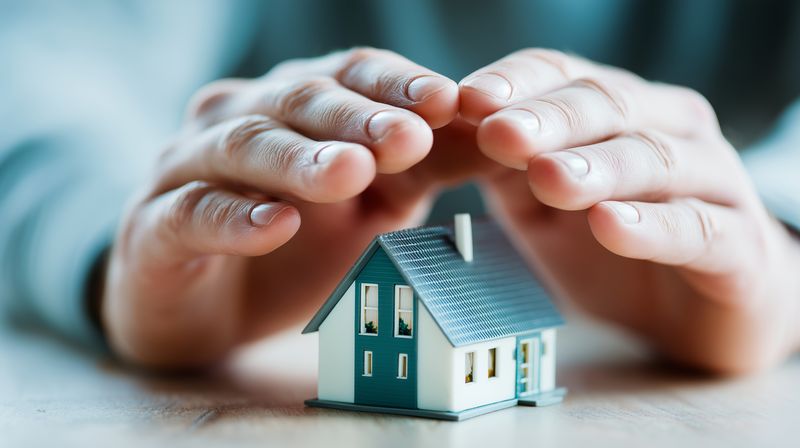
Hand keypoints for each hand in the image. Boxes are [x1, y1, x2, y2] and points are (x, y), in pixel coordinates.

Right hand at [102, 48, 483, 368]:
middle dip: (357, 117)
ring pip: (242, 145)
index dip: (397, 85)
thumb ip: (416, 169)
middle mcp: (239, 120)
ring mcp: (188, 169)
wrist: (198, 307)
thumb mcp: (367, 208)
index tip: (451, 103)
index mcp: (294, 108)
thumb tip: (488, 137)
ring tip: (349, 173)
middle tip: (409, 136)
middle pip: (298, 101)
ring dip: (299, 159)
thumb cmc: (289, 247)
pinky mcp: (154, 226)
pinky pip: (191, 214)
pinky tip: (275, 226)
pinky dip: (234, 219)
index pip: (349, 76)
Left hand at [459, 49, 799, 372]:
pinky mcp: (738, 245)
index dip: (517, 83)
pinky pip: (697, 229)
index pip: (565, 75)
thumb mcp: (543, 209)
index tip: (468, 99)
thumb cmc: (614, 247)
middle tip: (500, 133)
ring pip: (655, 158)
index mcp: (619, 112)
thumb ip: (507, 174)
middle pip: (610, 105)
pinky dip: (651, 226)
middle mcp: (670, 130)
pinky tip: (610, 225)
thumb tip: (454, 136)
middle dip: (550, 119)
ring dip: (597, 166)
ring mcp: (712, 183)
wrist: (701, 312)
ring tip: (548, 177)